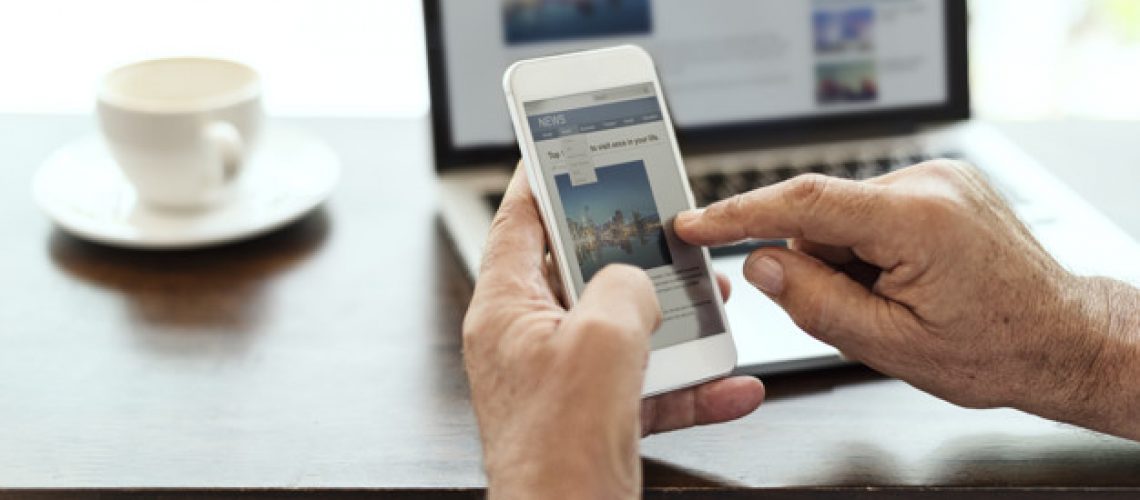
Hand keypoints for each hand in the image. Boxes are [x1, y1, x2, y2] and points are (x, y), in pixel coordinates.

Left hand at [463, 167, 764, 498]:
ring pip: (621, 327)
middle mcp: (527, 341)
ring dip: (673, 318)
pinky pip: (646, 385)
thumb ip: (624, 289)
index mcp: (506, 310)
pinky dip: (689, 383)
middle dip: (632, 255)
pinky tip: (731, 384)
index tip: (563, 152)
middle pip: (580, 273)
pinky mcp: (593, 416)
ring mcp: (560, 381)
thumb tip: (637, 283)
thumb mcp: (601, 341)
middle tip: (664, 231)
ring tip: (713, 303)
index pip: (517, 224)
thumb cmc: (558, 449)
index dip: (541, 181)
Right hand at [675, 160, 1139, 438]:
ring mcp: (936, 178)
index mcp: (917, 221)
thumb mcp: (891, 345)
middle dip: (818, 266)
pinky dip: (868, 249)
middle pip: (821, 217)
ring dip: (848, 260)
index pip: (804, 203)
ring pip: (843, 217)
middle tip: (862, 311)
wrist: (1060, 337)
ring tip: (898, 300)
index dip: (739, 213)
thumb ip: (816, 303)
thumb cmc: (994, 348)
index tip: (694, 222)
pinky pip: (869, 212)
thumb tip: (760, 265)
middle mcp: (927, 184)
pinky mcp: (938, 184)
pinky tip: (906, 281)